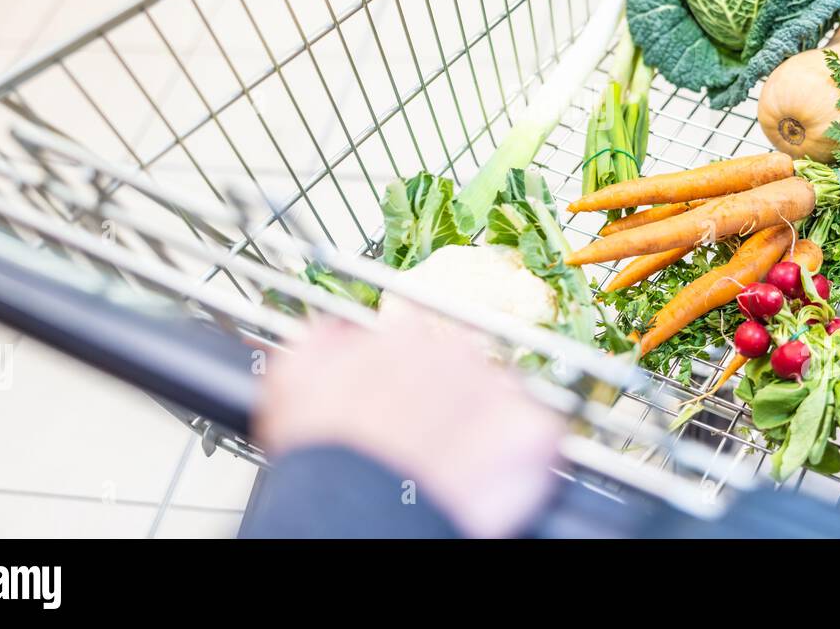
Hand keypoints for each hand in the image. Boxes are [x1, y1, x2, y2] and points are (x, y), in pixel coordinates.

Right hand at [255, 311, 565, 537]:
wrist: (358, 509)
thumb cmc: (327, 457)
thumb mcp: (297, 380)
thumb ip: (324, 342)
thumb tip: (335, 330)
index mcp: (406, 333)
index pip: (427, 333)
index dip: (419, 372)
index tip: (411, 397)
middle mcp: (460, 349)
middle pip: (470, 366)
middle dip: (457, 400)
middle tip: (435, 441)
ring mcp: (501, 388)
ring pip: (508, 397)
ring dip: (491, 426)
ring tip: (462, 465)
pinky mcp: (534, 433)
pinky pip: (542, 437)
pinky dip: (526, 459)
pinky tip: (492, 480)